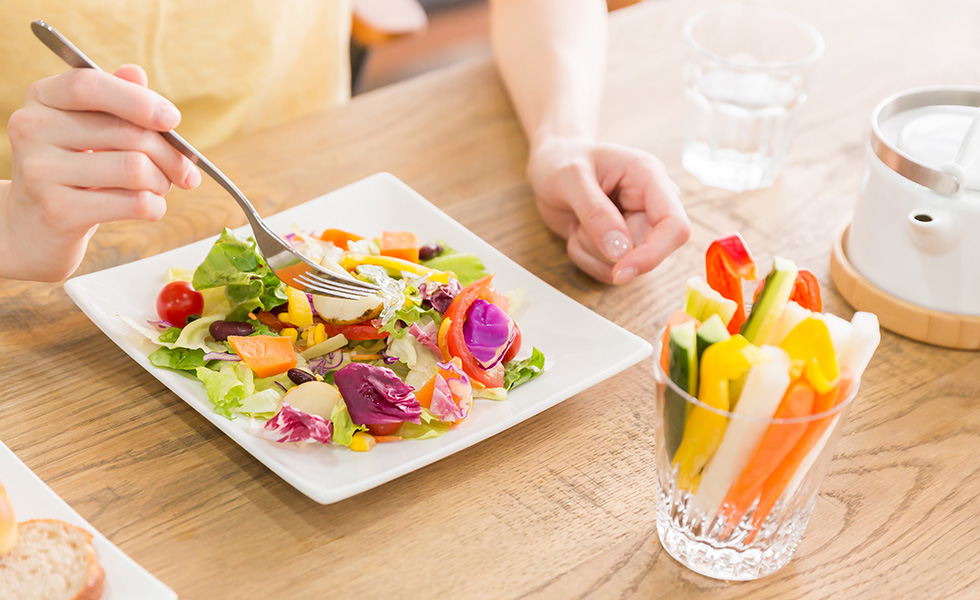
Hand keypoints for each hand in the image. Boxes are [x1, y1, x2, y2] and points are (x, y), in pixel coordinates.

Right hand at [1, 65, 199, 281]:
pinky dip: (155, 207)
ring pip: (135, 169)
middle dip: (170, 154)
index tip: (173, 119)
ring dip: (163, 182)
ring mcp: (40, 171)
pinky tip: (149, 208)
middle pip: (127, 132)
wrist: (34, 228)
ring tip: (159, 188)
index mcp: (42, 99)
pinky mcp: (58, 211)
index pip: (90, 85)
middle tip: (184, 171)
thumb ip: (113, 101)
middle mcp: (32, 129)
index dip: (139, 100)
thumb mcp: (88, 131)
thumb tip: (136, 72)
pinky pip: (133, 203)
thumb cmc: (73, 173)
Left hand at [526, 136, 689, 283]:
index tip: (620, 271)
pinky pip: (609, 271)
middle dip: (603, 246)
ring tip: (578, 222)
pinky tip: (577, 233)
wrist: (551, 165)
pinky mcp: (624, 245)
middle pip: (645, 251)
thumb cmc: (561, 161)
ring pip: (625, 265)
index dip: (653, 254)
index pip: (675, 225)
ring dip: (591, 252)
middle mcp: (651, 204)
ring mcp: (639, 227)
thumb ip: (595, 212)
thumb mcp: (570, 178)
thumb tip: (621, 252)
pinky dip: (586, 259)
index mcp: (650, 177)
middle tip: (579, 220)